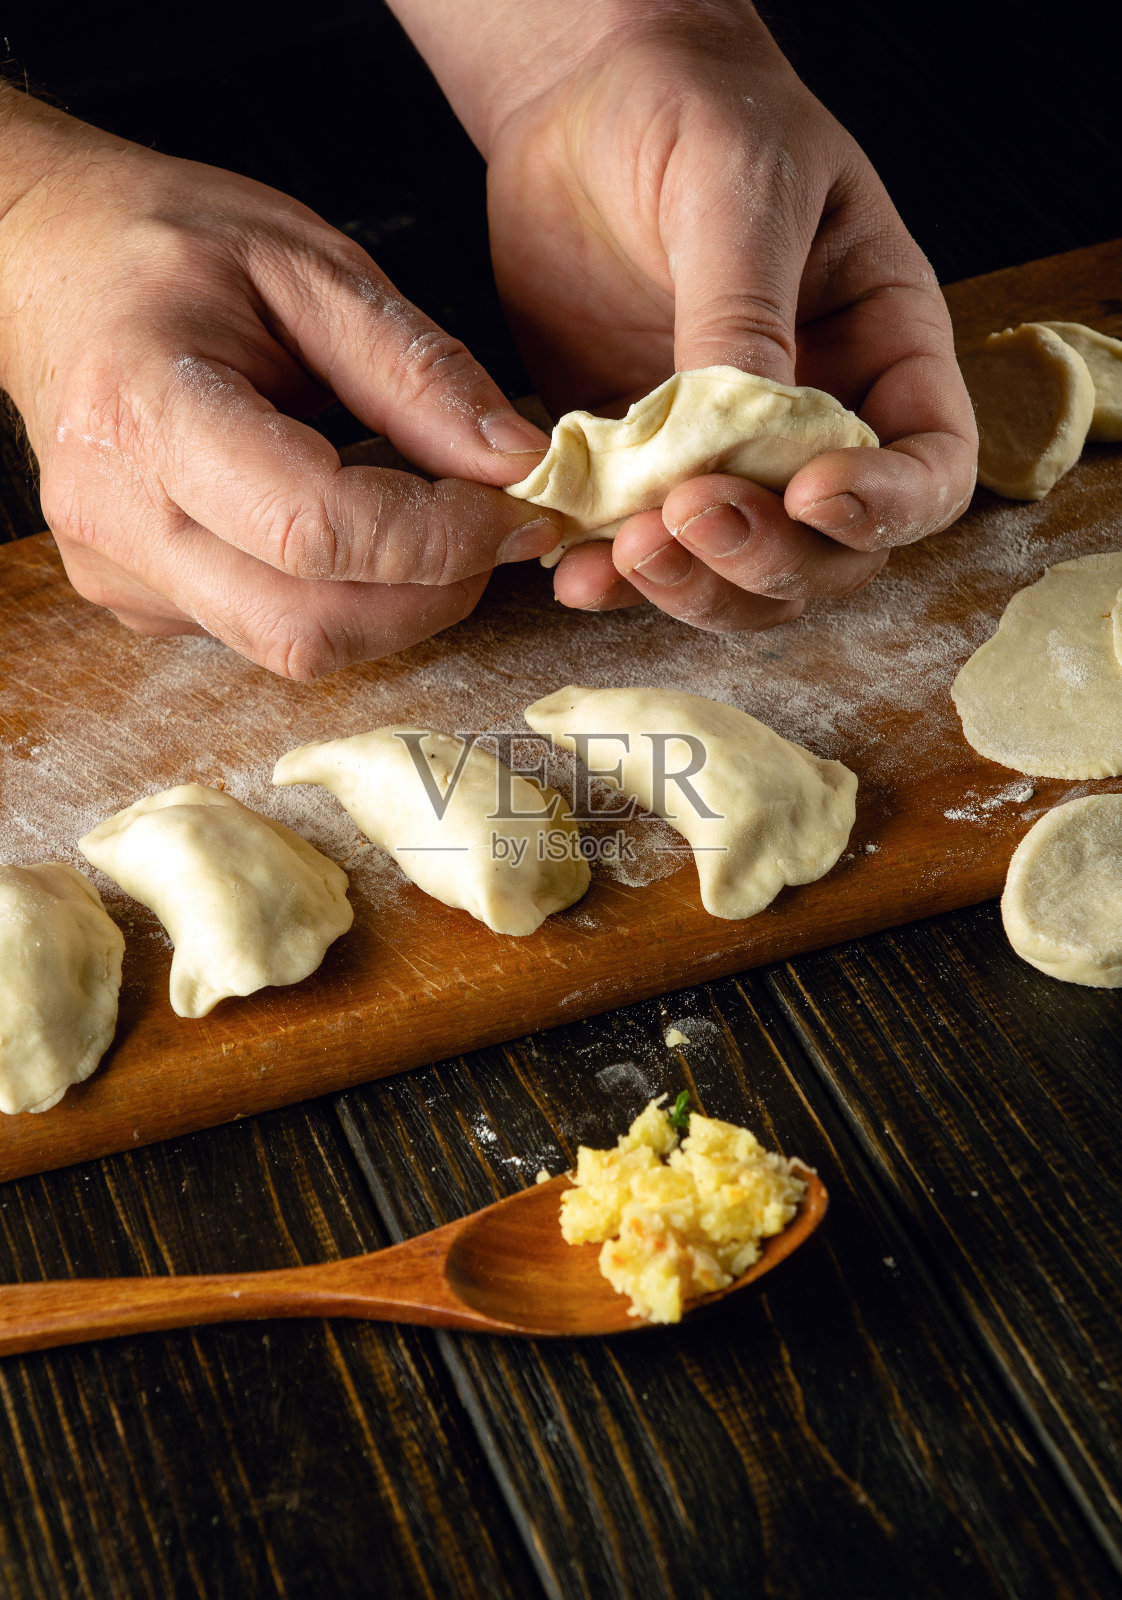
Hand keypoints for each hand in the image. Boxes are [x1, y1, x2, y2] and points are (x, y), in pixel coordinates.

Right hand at [0, 92, 559, 675]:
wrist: (46, 266)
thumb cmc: (168, 249)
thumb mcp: (311, 268)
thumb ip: (419, 372)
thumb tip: (519, 463)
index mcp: (145, 410)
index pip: (314, 530)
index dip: (439, 538)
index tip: (519, 505)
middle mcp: (116, 516)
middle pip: (307, 625)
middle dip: (433, 593)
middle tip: (494, 529)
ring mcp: (121, 574)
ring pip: (295, 646)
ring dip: (397, 606)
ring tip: (435, 526)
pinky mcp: (141, 603)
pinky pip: (268, 631)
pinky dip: (344, 596)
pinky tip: (358, 530)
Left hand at [480, 4, 977, 628]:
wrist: (584, 101)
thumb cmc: (698, 113)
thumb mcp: (741, 193)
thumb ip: (744, 318)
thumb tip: (743, 440)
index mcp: (883, 351)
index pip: (928, 468)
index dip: (887, 506)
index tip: (813, 495)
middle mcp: (814, 423)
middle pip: (829, 551)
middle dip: (767, 558)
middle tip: (691, 518)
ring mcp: (722, 458)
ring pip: (738, 576)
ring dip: (690, 587)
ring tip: (625, 553)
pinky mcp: (636, 470)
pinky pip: (636, 550)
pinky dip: (609, 576)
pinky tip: (575, 572)